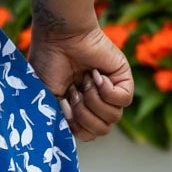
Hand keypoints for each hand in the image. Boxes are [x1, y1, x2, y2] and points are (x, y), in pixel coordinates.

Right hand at [26, 23, 134, 140]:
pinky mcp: (123, 78)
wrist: (59, 36)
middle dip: (85, 115)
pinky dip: (108, 91)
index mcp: (78, 107)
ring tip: (84, 82)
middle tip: (74, 92)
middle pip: (102, 130)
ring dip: (94, 101)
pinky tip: (96, 75)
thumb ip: (59, 119)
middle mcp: (95, 101)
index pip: (88, 134)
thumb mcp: (47, 98)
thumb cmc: (48, 62)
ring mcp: (110, 90)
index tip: (64, 105)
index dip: (77, 127)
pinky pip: (124, 100)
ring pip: (114, 118)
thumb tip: (73, 135)